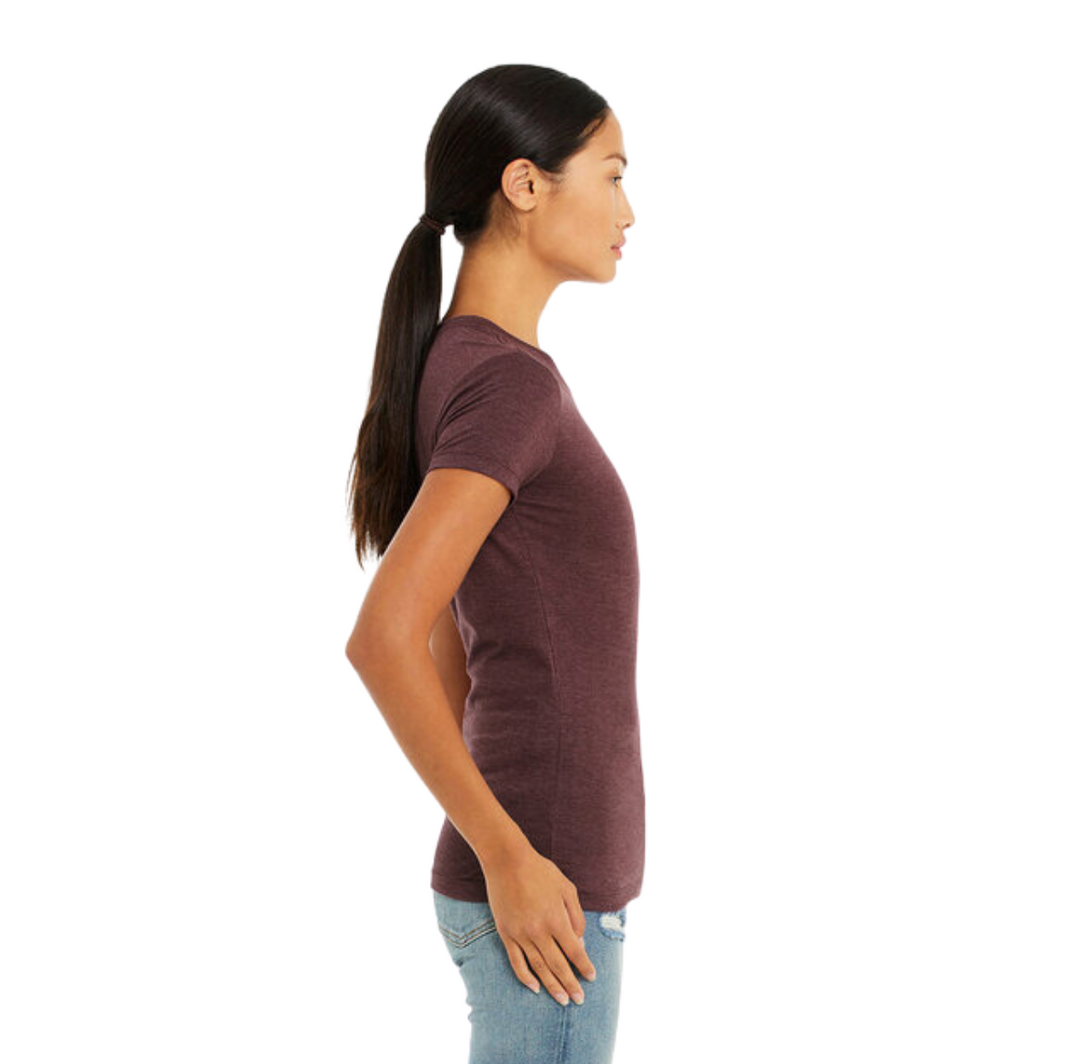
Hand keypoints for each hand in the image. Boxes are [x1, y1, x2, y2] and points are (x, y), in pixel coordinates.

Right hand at [481, 845, 597, 1005]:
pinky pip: (516, 961)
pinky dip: (525, 977)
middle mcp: (538, 930)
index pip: (574, 951)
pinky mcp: (506, 933)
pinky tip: (535, 988)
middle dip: (570, 984)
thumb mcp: (566, 888)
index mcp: (556, 918)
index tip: (591, 977)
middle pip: (558, 965)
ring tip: (562, 999)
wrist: (507, 861)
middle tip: (579, 1000)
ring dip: (551, 985)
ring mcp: (520, 934)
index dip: (584, 966)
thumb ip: (576, 915)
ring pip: (538, 967)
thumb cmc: (540, 871)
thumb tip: (579, 940)